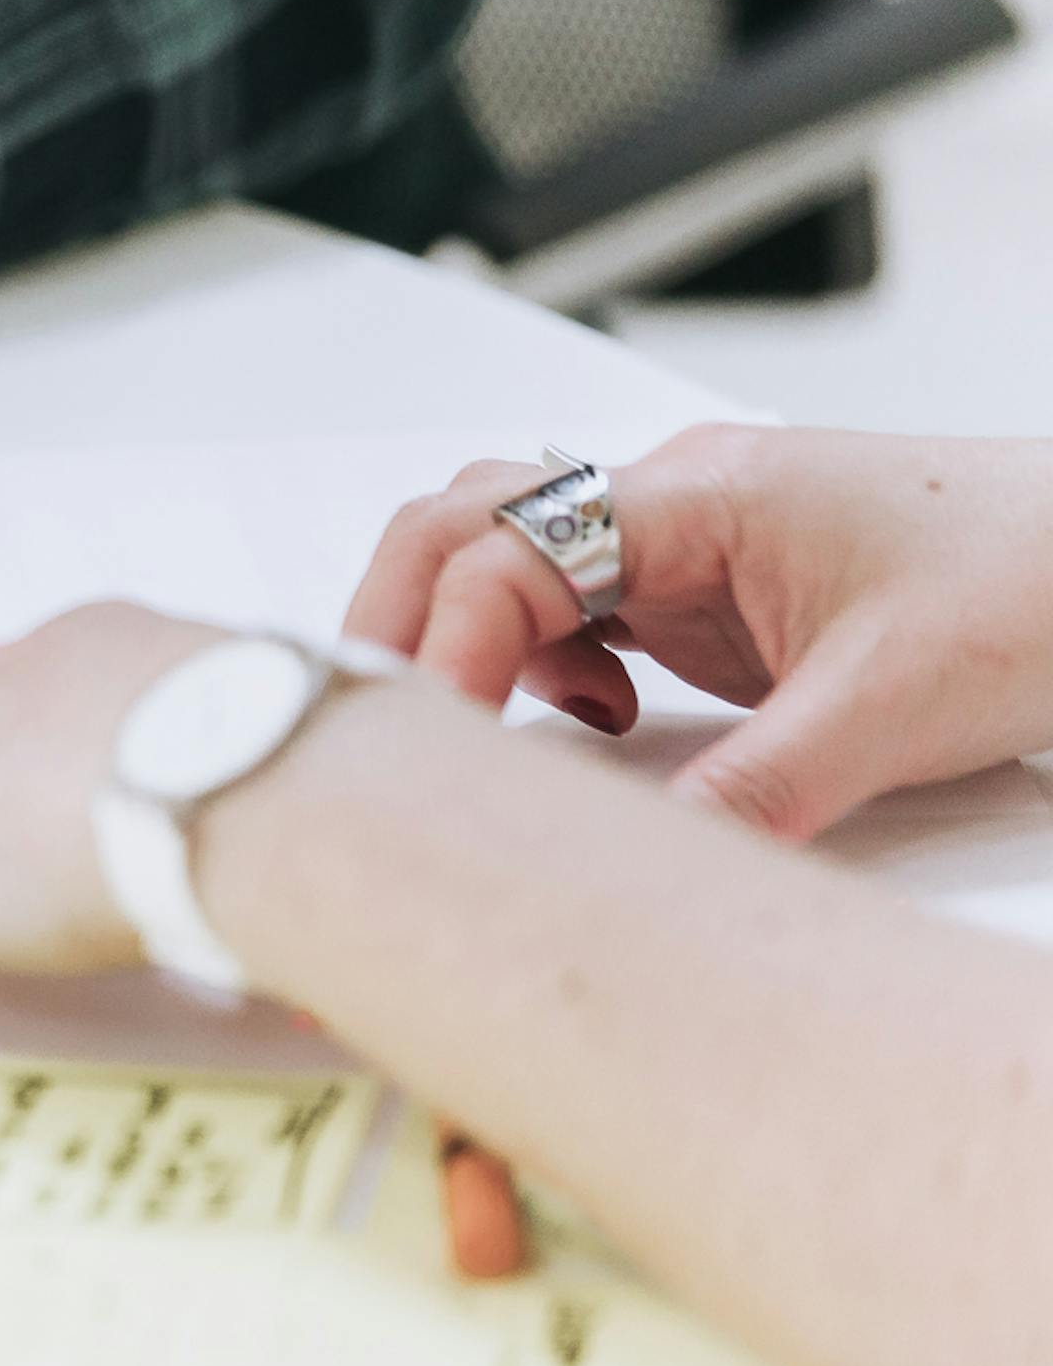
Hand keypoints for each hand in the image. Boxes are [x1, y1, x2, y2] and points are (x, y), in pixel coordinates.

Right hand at [342, 426, 1052, 839]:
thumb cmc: (1041, 578)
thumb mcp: (894, 704)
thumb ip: (757, 790)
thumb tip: (647, 871)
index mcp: (702, 494)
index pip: (508, 546)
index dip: (445, 643)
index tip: (429, 742)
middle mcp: (673, 502)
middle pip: (465, 524)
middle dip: (401, 619)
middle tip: (379, 728)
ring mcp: (686, 544)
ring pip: (506, 560)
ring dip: (468, 639)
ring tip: (480, 732)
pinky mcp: (708, 595)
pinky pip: (574, 613)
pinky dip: (542, 667)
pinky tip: (597, 726)